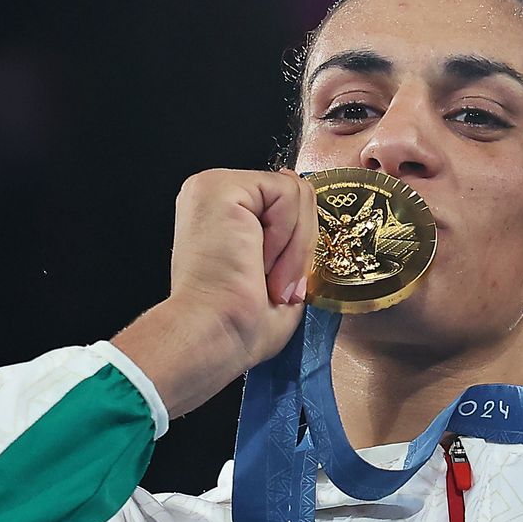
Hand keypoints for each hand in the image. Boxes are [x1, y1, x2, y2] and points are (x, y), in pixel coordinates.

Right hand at [112, 168, 318, 417]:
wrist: (214, 335)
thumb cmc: (237, 322)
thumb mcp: (278, 272)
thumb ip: (292, 233)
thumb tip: (309, 209)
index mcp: (223, 215)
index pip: (285, 203)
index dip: (298, 244)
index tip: (279, 285)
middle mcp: (214, 195)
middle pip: (295, 194)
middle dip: (299, 246)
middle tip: (275, 284)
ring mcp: (214, 186)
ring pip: (296, 193)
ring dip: (293, 246)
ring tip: (266, 276)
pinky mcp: (221, 186)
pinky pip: (286, 193)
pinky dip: (286, 234)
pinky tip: (259, 260)